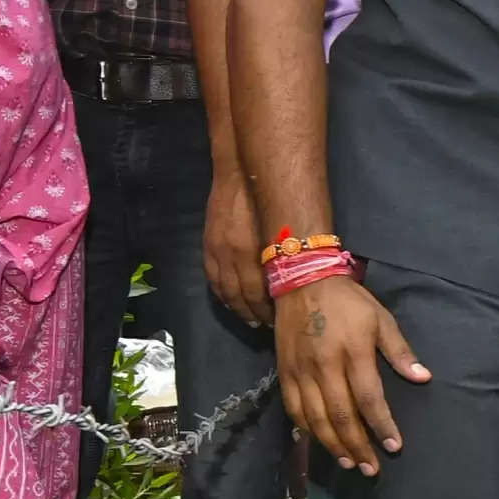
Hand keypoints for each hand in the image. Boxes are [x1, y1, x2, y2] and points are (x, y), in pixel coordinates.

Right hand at [203, 166, 272, 326]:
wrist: (240, 173)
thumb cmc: (268, 200)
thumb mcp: (281, 232)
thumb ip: (281, 259)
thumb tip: (290, 282)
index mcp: (252, 254)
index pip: (259, 294)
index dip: (268, 311)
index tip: (279, 320)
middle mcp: (231, 256)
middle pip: (241, 297)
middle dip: (254, 314)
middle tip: (265, 325)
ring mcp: (217, 251)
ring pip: (224, 290)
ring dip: (236, 308)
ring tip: (249, 318)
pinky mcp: (208, 244)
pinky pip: (212, 277)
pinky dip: (220, 293)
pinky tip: (229, 301)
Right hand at [273, 274, 428, 475]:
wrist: (301, 279)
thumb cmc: (348, 301)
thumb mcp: (380, 318)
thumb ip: (400, 351)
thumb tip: (423, 378)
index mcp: (353, 352)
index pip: (369, 399)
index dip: (382, 426)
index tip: (393, 446)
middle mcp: (325, 366)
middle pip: (341, 416)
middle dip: (358, 446)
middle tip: (371, 468)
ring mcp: (301, 371)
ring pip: (316, 418)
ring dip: (333, 445)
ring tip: (349, 463)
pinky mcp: (285, 372)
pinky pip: (294, 409)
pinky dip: (307, 430)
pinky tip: (320, 443)